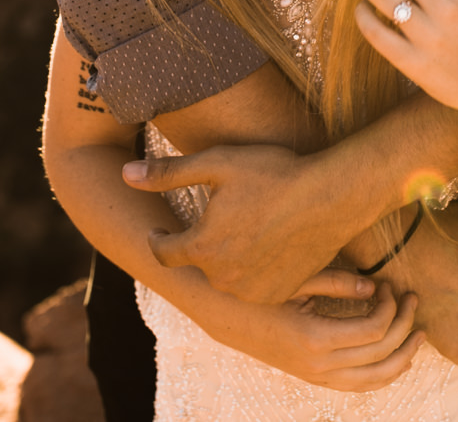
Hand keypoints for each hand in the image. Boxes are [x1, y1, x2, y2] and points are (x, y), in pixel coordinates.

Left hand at [124, 145, 358, 303]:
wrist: (332, 197)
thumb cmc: (274, 174)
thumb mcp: (217, 164)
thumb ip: (167, 173)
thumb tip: (125, 173)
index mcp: (202, 247)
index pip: (164, 253)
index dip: (158, 239)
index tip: (160, 231)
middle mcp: (224, 277)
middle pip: (198, 263)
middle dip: (200, 244)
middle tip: (212, 222)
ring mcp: (253, 290)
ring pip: (227, 276)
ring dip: (227, 258)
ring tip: (241, 230)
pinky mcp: (280, 294)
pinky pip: (255, 286)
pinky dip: (254, 270)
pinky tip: (265, 244)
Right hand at [199, 281, 425, 391]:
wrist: (223, 314)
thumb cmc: (260, 290)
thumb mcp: (297, 279)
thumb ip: (337, 283)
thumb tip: (373, 286)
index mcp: (315, 338)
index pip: (374, 329)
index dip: (390, 306)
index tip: (389, 284)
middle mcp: (319, 365)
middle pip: (381, 354)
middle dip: (405, 326)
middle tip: (412, 299)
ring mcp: (317, 376)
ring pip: (375, 380)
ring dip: (403, 358)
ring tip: (419, 335)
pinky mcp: (315, 378)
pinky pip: (359, 386)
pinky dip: (383, 375)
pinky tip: (396, 357)